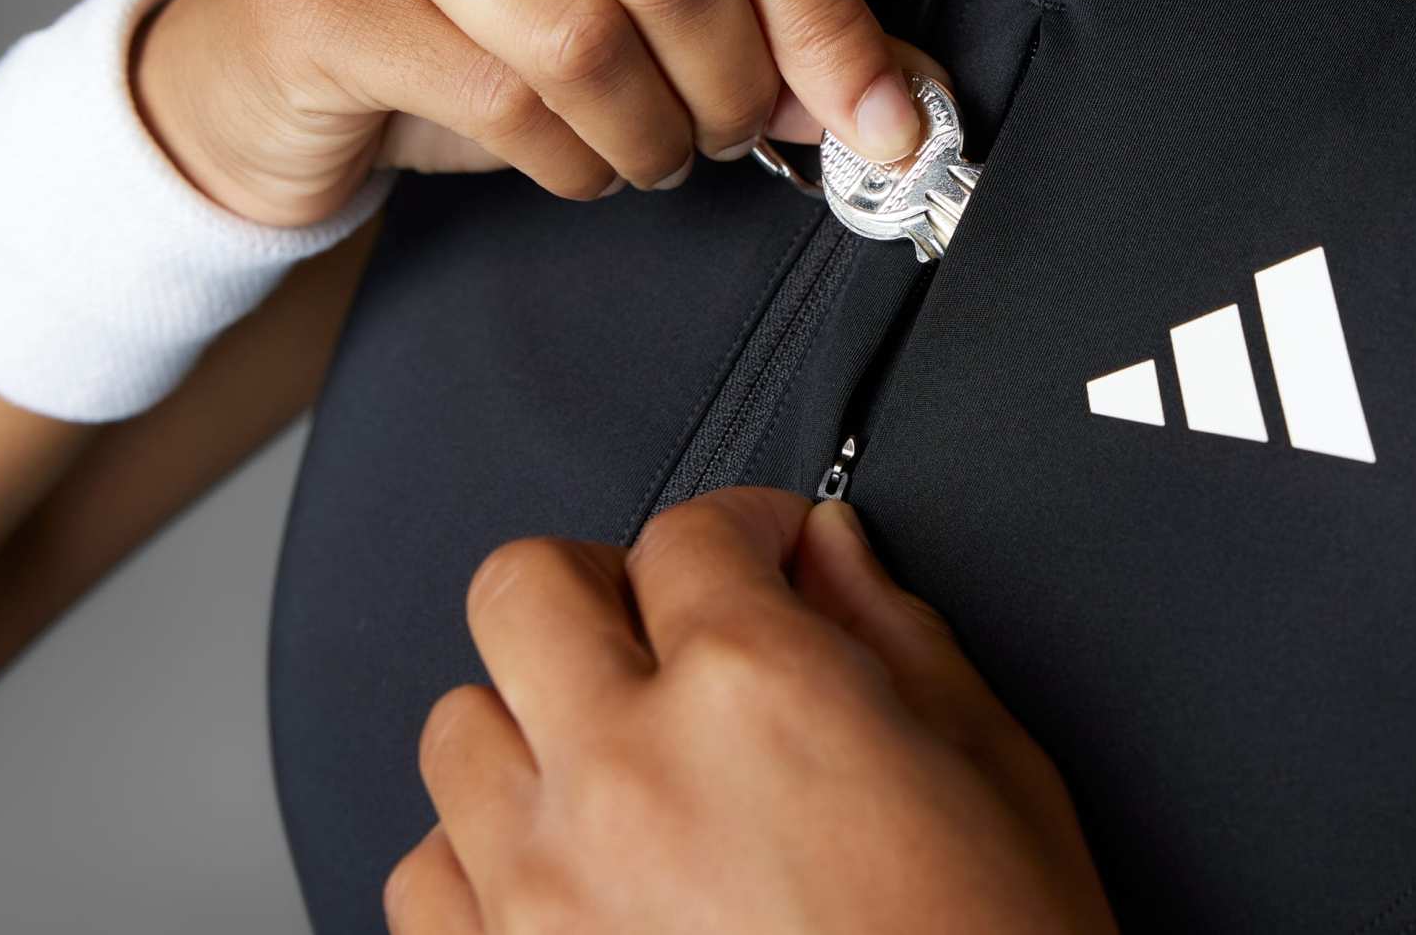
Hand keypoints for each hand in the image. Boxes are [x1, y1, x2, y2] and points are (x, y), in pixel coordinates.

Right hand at [132, 0, 924, 225]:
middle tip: (726, 142)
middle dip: (731, 83)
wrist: (257, 72)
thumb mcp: (601, 5)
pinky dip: (568, 160)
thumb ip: (738, 28)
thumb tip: (878, 101)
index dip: (825, 17)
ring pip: (583, 32)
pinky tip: (574, 167)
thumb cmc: (447, 32)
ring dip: (652, 133)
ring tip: (652, 160)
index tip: (883, 122)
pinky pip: (497, 97)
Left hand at [388, 488, 1117, 933]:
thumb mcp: (991, 775)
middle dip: (600, 579)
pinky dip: (482, 854)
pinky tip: (560, 868)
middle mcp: (625, 774)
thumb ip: (893, 630)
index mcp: (755, 694)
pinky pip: (425, 877)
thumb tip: (831, 551)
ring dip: (532, 717)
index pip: (690, 531)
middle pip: (523, 585)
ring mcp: (543, 891)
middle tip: (659, 616)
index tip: (761, 547)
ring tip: (608, 754)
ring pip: (458, 724)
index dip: (740, 523)